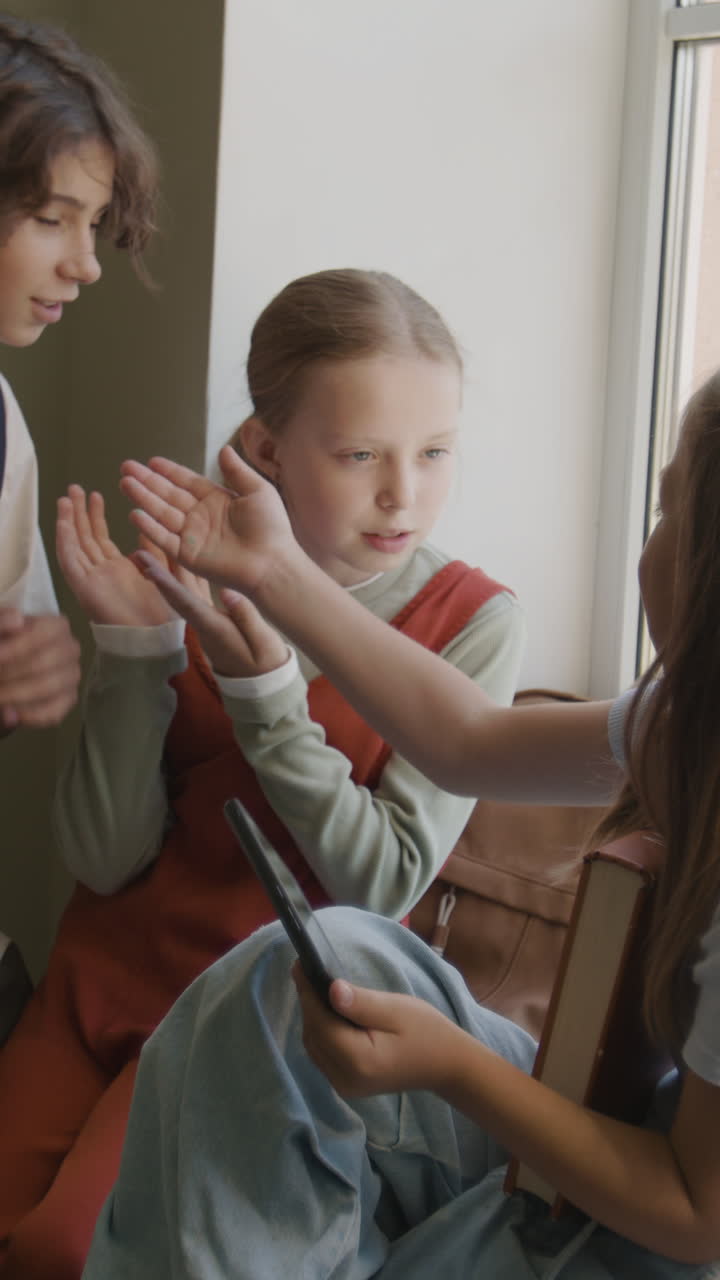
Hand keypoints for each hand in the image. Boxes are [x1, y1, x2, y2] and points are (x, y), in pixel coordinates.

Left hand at [0, 609, 80, 728]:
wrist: (11, 665)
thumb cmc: (7, 643)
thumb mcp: (1, 630)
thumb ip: (2, 621)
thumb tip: (17, 620)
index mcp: (57, 626)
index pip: (43, 634)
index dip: (16, 648)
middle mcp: (71, 649)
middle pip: (42, 663)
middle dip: (9, 674)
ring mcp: (72, 675)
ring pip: (47, 688)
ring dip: (14, 694)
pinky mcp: (69, 700)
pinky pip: (53, 712)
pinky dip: (28, 716)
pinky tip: (9, 714)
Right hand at [56, 485, 180, 626]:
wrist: (159, 639)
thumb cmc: (167, 615)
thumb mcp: (168, 572)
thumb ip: (156, 550)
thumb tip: (146, 526)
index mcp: (120, 570)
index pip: (101, 538)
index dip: (96, 517)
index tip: (96, 495)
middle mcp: (103, 574)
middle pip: (85, 537)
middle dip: (79, 513)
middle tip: (75, 488)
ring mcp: (93, 580)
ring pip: (75, 545)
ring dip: (69, 522)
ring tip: (66, 497)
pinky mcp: (85, 589)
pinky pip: (71, 562)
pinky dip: (65, 542)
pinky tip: (63, 522)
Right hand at [120, 447, 297, 593]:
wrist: (272, 563)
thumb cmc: (272, 529)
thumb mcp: (257, 491)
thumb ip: (237, 471)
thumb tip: (224, 448)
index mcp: (216, 500)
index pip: (186, 482)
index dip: (168, 472)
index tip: (151, 461)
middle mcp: (201, 517)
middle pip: (168, 495)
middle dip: (147, 482)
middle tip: (126, 467)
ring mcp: (193, 536)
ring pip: (162, 514)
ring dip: (143, 499)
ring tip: (125, 483)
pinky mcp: (188, 556)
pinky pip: (165, 539)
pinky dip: (150, 528)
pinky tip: (135, 514)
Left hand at [134, 552, 287, 677]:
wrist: (260, 683)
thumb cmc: (264, 661)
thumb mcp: (262, 641)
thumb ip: (245, 616)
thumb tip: (227, 591)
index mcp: (213, 628)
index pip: (187, 604)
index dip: (168, 586)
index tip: (150, 569)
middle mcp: (202, 624)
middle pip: (176, 597)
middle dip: (158, 575)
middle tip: (138, 553)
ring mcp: (204, 623)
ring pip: (182, 595)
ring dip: (167, 575)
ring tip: (151, 553)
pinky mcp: (209, 620)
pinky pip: (192, 596)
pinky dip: (182, 580)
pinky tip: (179, 566)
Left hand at [294, 965, 462, 1097]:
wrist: (446, 1064)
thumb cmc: (426, 1032)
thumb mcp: (396, 1010)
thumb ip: (361, 1002)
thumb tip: (330, 989)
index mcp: (358, 1061)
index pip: (321, 1024)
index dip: (307, 994)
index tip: (299, 964)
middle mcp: (345, 1080)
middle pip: (314, 1036)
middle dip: (308, 1004)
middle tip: (306, 970)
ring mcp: (345, 1086)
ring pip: (315, 1046)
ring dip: (313, 1017)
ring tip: (314, 986)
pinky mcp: (348, 1084)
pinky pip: (324, 1054)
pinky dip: (322, 1031)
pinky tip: (328, 1011)